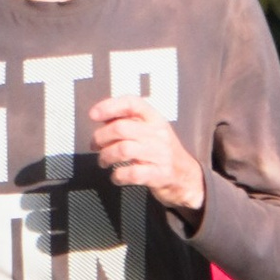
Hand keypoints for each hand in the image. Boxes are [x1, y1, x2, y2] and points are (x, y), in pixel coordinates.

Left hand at [89, 92, 204, 213]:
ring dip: (106, 156)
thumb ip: (128, 121)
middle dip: (100, 137)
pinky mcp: (159, 175)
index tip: (93, 114)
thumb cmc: (159, 151)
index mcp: (155, 118)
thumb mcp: (149, 130)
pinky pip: (132, 173)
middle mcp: (158, 133)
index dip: (110, 106)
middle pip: (121, 128)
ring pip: (123, 149)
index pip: (132, 103)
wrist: (186, 176)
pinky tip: (116, 176)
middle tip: (95, 146)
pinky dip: (118, 175)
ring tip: (103, 161)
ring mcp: (160, 154)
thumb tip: (100, 116)